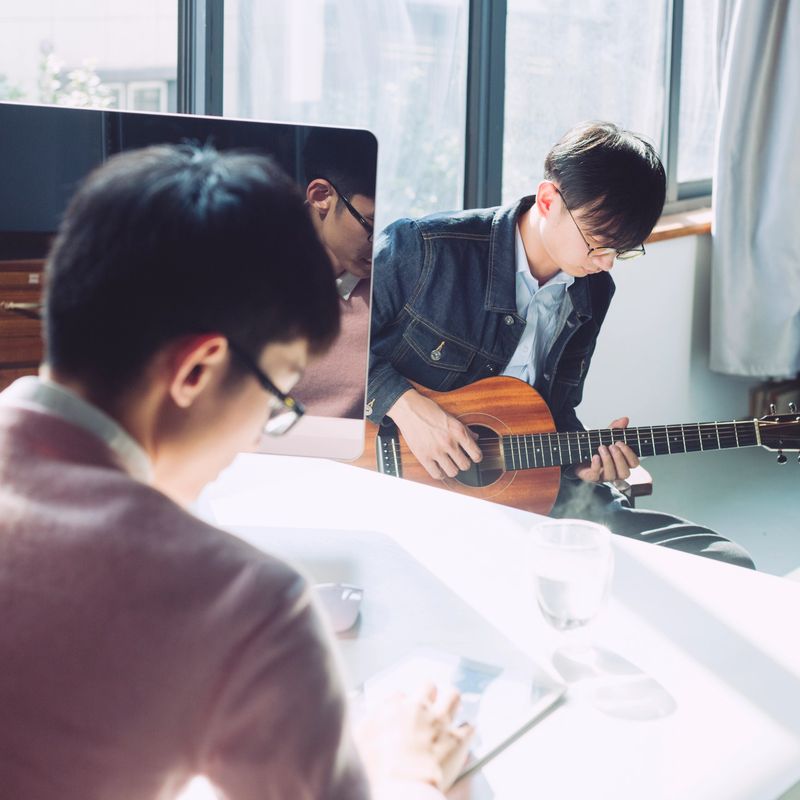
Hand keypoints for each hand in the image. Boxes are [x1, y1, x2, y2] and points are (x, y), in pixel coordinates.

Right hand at [356, 683, 473, 794]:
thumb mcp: (360, 741)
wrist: (400, 789)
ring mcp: (439, 721)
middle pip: (428, 686)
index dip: (404, 706)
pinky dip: (468, 731)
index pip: (400, 696)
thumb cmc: (377, 771)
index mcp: (393, 709)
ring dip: (452, 704)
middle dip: (430, 696)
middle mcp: (417, 708)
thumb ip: (370, 723)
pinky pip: (470, 726)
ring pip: (453, 695)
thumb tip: (376, 717)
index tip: (405, 716)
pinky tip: (465, 736)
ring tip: (452, 713)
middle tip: (430, 709)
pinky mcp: (457, 739)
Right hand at [388, 389, 481, 479]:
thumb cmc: (428, 410)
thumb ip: (464, 429)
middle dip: (464, 464)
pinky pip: (436, 474)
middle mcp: (448, 442)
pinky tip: (439, 468)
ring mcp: (436, 451)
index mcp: (458, 431)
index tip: (473, 457)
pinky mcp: (423, 457)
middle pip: (465, 465)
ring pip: (452, 472)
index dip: (476, 457)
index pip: (476, 454)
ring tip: (449, 464)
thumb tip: (475, 438)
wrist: (408, 409)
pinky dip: (439, 473)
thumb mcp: (451, 416)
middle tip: (459, 460)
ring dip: (452, 469)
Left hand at [572, 416, 639, 482]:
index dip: (629, 454)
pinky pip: (596, 476)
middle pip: (625, 473)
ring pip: (611, 475)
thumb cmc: (596, 446)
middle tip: (612, 445)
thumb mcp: (606, 435)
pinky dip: (596, 466)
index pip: (634, 463)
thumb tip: (625, 419)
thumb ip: (616, 428)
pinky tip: (595, 457)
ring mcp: (604, 476)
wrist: (578, 452)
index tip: (620, 442)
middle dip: (619, 458)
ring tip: (601, 447)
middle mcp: (616, 472)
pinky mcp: (592, 478)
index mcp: (623, 462)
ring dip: (607, 460)